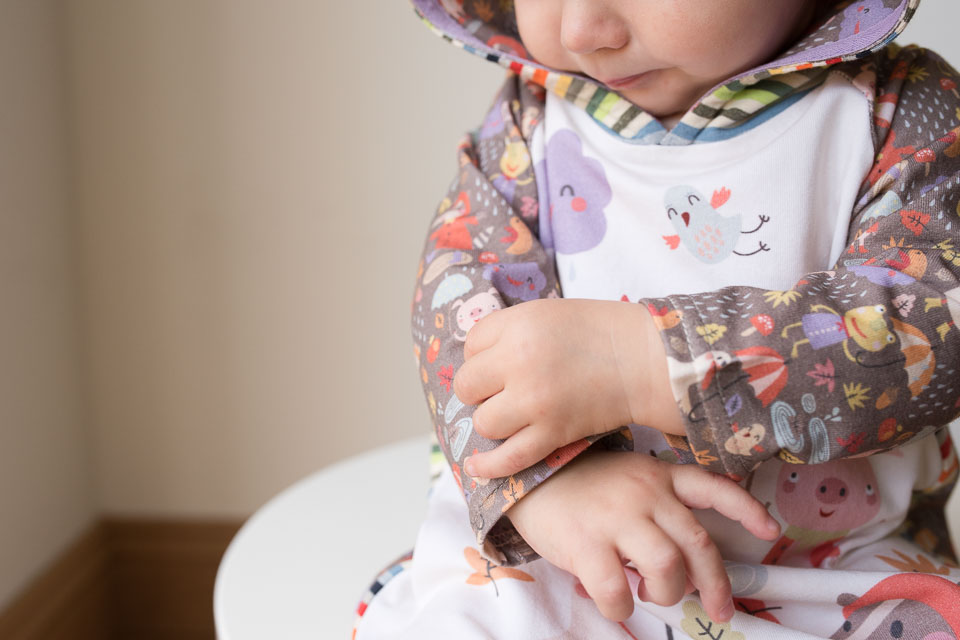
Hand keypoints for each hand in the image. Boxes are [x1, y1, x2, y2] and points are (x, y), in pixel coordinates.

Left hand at [453, 298, 680, 478]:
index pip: (470, 346)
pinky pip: (508, 457)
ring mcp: (534, 401)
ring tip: (513, 413)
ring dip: (492, 421)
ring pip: (483, 422)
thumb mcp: (545, 313)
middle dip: (481, 389)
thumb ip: (508, 332)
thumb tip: (472, 362)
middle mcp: (519, 361)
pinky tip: (476, 466)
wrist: (643, 359)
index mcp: (518, 325)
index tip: (500, 361)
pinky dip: (489, 466)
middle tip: (505, 389)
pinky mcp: (552, 433)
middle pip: (468, 386)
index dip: (482, 356)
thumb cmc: (596, 331)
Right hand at [505, 450, 780, 622]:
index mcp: (657, 475)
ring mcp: (616, 518)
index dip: (746, 510)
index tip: (770, 530)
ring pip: (667, 566)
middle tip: (721, 608)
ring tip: (652, 594)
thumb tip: (679, 564)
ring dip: (667, 592)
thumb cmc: (578, 482)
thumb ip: (655, 507)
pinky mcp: (586, 543)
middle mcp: (644, 494)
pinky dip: (621, 606)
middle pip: (697, 543)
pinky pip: (617, 589)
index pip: (712, 488)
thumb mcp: (624, 477)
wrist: (526, 476)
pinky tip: (615, 601)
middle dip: (716, 582)